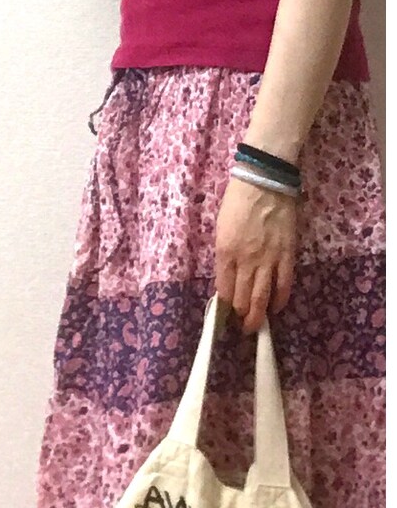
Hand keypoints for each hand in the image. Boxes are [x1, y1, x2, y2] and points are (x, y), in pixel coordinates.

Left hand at [215, 178, 296, 333]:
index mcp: (225, 253)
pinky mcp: (287, 254)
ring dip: (257, 316)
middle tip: (240, 326)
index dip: (224, 307)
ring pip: (262, 297)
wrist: (265, 180)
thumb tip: (227, 276)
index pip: (224, 289)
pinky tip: (276, 308)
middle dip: (240, 317)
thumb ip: (224, 254)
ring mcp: (268, 259)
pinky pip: (284, 284)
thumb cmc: (237, 200)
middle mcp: (245, 261)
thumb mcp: (220, 228)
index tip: (224, 316)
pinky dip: (279, 299)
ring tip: (254, 327)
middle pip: (242, 298)